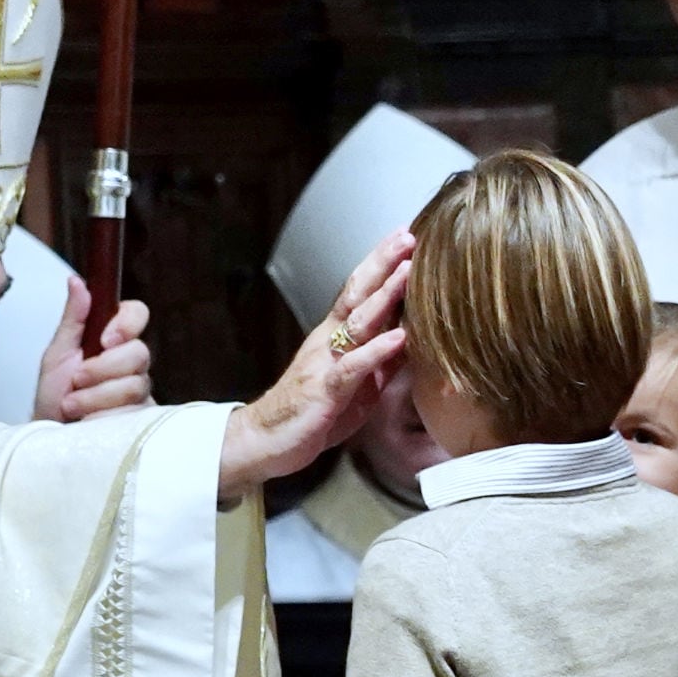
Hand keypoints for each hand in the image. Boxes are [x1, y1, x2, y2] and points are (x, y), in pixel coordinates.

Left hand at [36, 280, 153, 423]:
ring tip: (72, 406)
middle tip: (76, 381)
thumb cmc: (53, 396)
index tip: (104, 340)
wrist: (52, 437)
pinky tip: (89, 422)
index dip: (126, 324)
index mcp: (112, 338)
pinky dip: (105, 417)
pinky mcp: (143, 419)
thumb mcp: (57, 354)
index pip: (137, 313)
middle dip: (101, 370)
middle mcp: (132, 362)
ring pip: (135, 385)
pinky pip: (135, 413)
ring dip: (96, 397)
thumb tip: (77, 281)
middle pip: (138, 353)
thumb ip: (72, 319)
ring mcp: (140, 391)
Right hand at [220, 231, 414, 503]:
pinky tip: (400, 337)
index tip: (406, 237)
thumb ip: (381, 361)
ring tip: (408, 270)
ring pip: (357, 322)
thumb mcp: (356, 385)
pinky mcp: (325, 390)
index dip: (382, 265)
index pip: (360, 292)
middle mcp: (328, 342)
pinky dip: (377, 350)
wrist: (264, 441)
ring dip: (384, 295)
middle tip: (407, 235)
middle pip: (357, 294)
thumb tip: (412, 339)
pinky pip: (353, 367)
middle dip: (383, 264)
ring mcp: (325, 363)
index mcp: (335, 338)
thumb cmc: (312, 413)